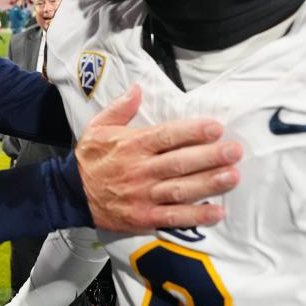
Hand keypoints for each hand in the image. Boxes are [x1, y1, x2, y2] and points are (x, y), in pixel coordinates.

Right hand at [76, 85, 240, 232]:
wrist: (70, 193)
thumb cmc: (89, 158)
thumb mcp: (98, 127)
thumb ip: (120, 108)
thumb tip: (138, 88)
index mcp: (132, 145)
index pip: (166, 136)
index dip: (192, 132)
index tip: (215, 127)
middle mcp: (140, 170)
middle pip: (180, 163)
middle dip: (210, 157)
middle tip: (235, 151)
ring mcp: (143, 195)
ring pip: (180, 189)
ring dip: (208, 183)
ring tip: (232, 176)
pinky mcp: (144, 217)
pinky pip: (173, 217)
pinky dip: (195, 215)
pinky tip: (217, 212)